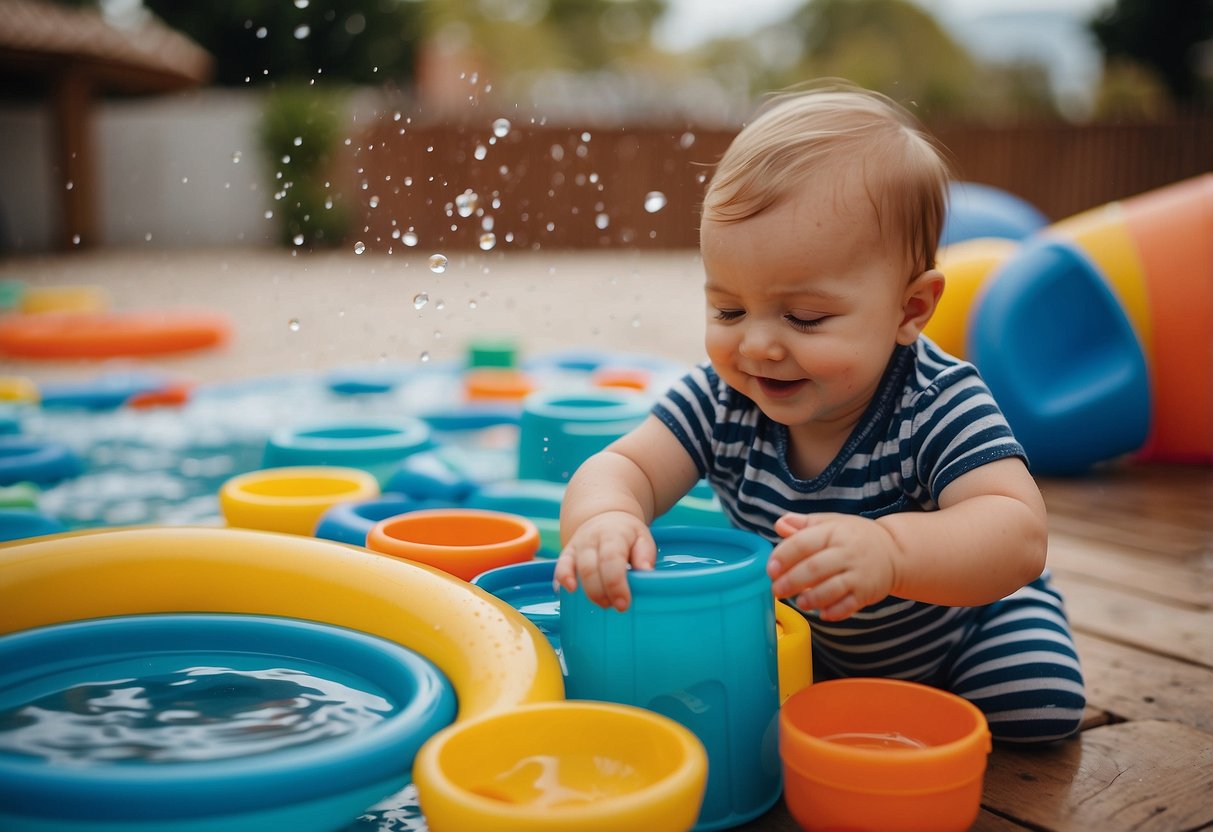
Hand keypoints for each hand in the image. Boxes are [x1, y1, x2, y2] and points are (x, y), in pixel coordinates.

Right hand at [554, 511, 655, 611]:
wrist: (606, 517)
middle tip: (614, 606)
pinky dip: (562, 580)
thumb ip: (645, 554)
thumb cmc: (627, 535)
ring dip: (587, 591)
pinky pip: (560, 567)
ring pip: (573, 569)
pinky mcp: (566, 553)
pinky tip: (569, 591)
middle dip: (600, 592)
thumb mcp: (642, 538)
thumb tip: (646, 571)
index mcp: (613, 534)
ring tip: (603, 603)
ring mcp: (577, 545)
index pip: (611, 559)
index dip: (616, 584)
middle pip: (590, 568)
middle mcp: (591, 539)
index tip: (623, 604)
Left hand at [767, 512, 899, 620]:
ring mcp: (859, 573)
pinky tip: (821, 613)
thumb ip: (803, 525)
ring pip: (831, 589)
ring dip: (811, 599)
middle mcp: (847, 552)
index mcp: (834, 532)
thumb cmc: (854, 537)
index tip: (771, 569)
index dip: (784, 556)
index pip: (803, 542)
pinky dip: (834, 611)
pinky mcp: (867, 593)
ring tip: (798, 603)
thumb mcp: (831, 523)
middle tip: (777, 590)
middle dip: (791, 581)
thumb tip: (780, 524)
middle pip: (814, 568)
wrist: (895, 552)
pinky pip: (849, 605)